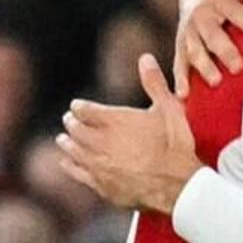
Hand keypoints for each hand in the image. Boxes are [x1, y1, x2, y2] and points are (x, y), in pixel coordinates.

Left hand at [58, 56, 203, 214]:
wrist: (179, 185)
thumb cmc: (176, 145)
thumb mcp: (170, 110)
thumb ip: (154, 83)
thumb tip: (145, 58)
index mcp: (114, 120)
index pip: (83, 109)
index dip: (79, 107)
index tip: (78, 107)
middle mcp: (100, 141)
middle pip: (75, 129)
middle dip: (71, 123)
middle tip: (69, 121)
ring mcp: (98, 164)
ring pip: (72, 150)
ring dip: (67, 142)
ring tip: (63, 139)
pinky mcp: (101, 185)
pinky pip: (77, 172)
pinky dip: (69, 165)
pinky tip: (66, 162)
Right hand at [174, 0, 242, 90]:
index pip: (233, 8)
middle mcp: (202, 14)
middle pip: (210, 32)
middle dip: (224, 48)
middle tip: (239, 66)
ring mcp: (190, 32)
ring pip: (193, 49)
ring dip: (203, 66)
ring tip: (216, 82)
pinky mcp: (182, 47)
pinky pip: (179, 63)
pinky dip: (181, 79)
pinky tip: (185, 95)